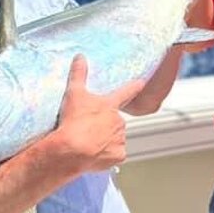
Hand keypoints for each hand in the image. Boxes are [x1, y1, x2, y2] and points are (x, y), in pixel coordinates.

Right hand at [53, 54, 144, 174]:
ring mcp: (120, 139)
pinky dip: (107, 155)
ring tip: (89, 141)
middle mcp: (119, 121)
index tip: (142, 83)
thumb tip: (80, 57)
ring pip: (116, 138)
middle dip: (106, 123)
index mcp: (110, 105)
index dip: (135, 87)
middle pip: (115, 120)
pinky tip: (95, 154)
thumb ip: (78, 74)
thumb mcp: (74, 93)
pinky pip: (115, 155)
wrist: (71, 150)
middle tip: (89, 127)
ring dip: (107, 139)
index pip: (126, 92)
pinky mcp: (118, 155)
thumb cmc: (73, 121)